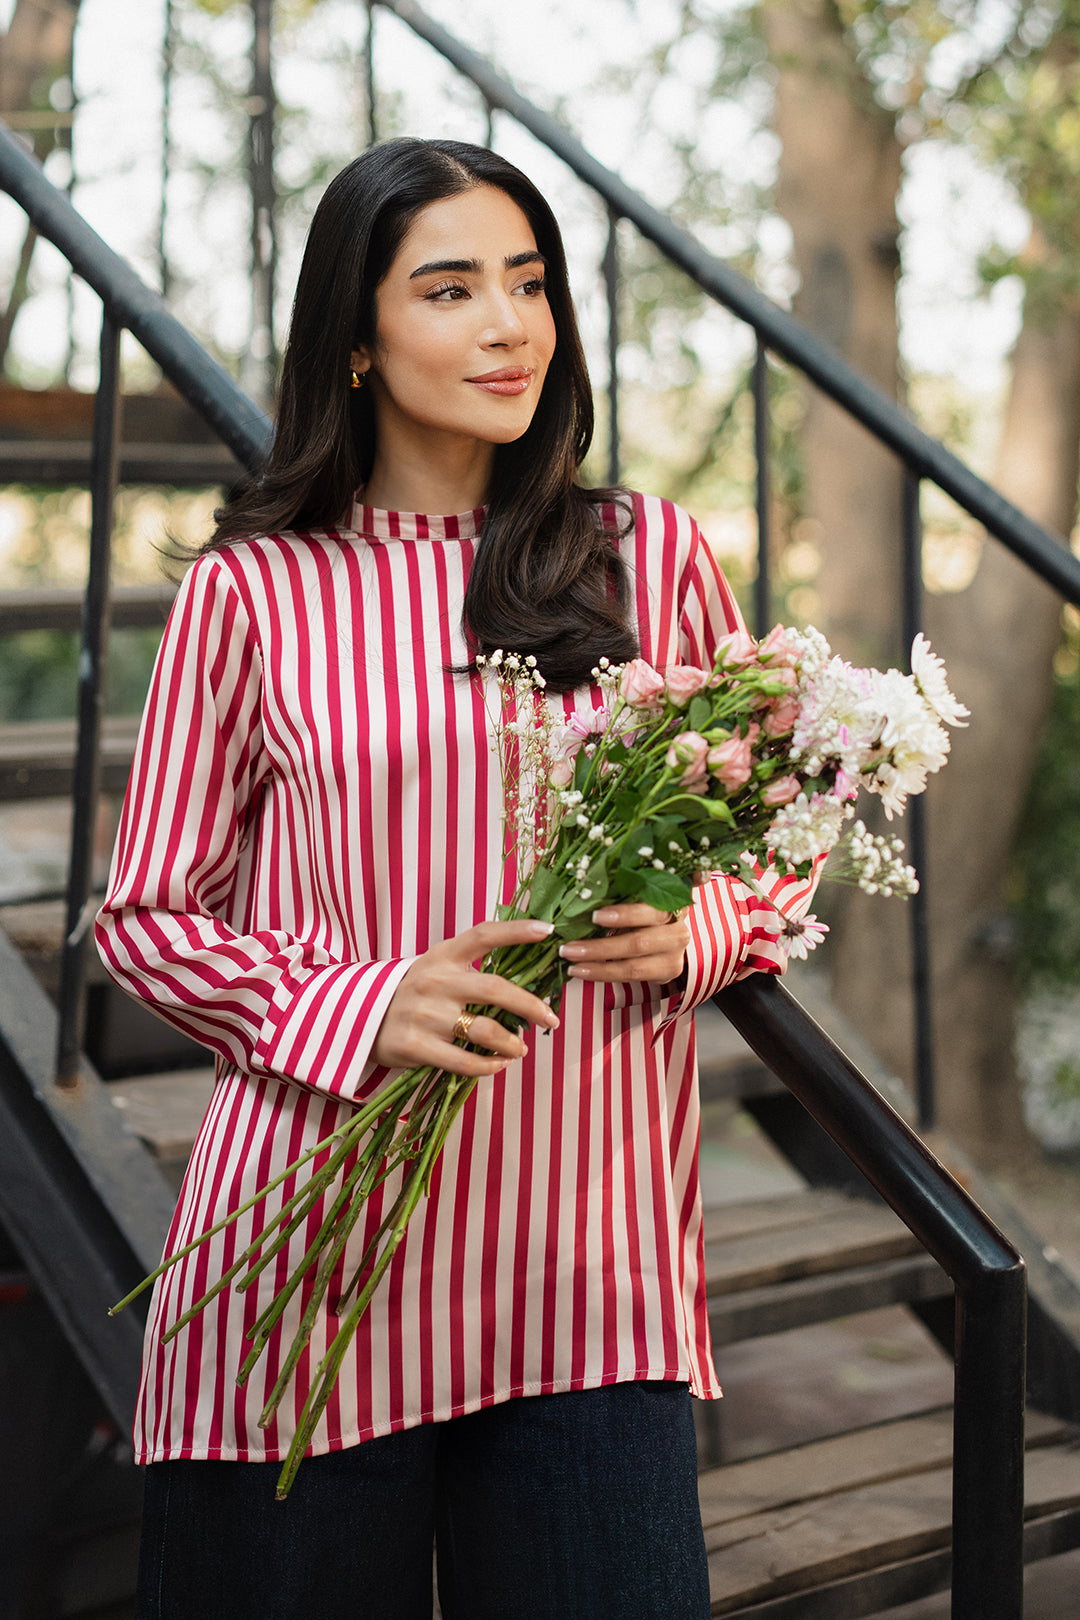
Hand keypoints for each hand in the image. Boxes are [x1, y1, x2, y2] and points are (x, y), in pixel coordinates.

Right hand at [370, 920, 559, 1075]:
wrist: (361, 1019)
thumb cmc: (414, 994)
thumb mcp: (436, 970)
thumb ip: (471, 972)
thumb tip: (525, 987)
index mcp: (442, 956)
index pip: (483, 935)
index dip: (516, 930)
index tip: (547, 930)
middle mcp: (434, 980)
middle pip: (493, 988)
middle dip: (529, 1006)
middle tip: (551, 1019)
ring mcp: (423, 1014)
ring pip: (483, 1029)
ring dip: (511, 1043)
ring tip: (520, 1049)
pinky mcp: (414, 1045)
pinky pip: (463, 1061)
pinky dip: (488, 1067)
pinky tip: (499, 1066)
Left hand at [556, 904, 689, 983]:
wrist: (668, 938)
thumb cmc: (644, 910)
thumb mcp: (638, 895)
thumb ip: (621, 891)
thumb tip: (585, 883)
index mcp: (672, 900)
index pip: (649, 908)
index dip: (624, 914)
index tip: (594, 916)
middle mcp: (678, 927)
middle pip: (639, 941)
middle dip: (600, 946)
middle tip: (568, 945)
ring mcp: (676, 952)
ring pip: (633, 963)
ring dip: (597, 964)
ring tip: (570, 959)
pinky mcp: (669, 970)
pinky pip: (632, 976)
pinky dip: (603, 974)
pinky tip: (581, 970)